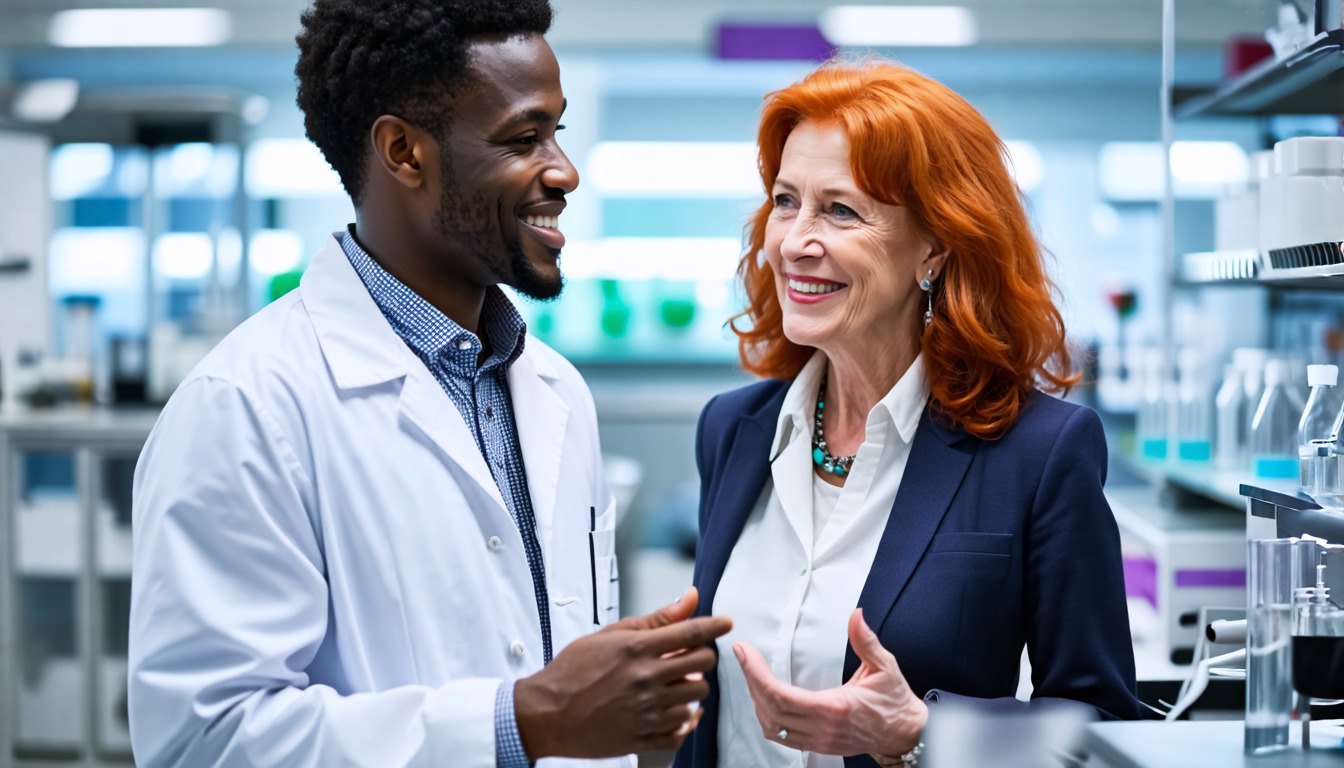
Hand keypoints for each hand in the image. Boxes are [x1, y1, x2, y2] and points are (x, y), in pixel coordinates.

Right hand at [514, 587, 732, 757]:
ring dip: (691, 688)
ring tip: (673, 685)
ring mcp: (647, 710)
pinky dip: (684, 720)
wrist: (546, 713)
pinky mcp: (644, 737)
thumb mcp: (610, 635)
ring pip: (697, 697)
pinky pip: (683, 730)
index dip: (714, 625)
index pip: (691, 633)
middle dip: (701, 657)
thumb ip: (655, 619)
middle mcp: (646, 679)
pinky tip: (673, 710)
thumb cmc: (573, 671)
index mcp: (637, 649)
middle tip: (685, 659)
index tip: (725, 622)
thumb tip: (689, 599)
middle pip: (703, 664)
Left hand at [735, 608, 925, 759]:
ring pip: (772, 727)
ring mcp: (818, 741)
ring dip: (757, 702)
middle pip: (769, 710)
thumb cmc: (894, 701)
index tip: (744, 652)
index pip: (779, 695)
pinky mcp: (818, 746)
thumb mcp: (884, 667)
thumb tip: (855, 615)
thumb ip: (866, 641)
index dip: (755, 673)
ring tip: (753, 675)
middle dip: (750, 681)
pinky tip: (766, 699)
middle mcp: (822, 729)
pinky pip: (782, 737)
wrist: (904, 734)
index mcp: (834, 709)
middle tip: (743, 656)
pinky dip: (768, 718)